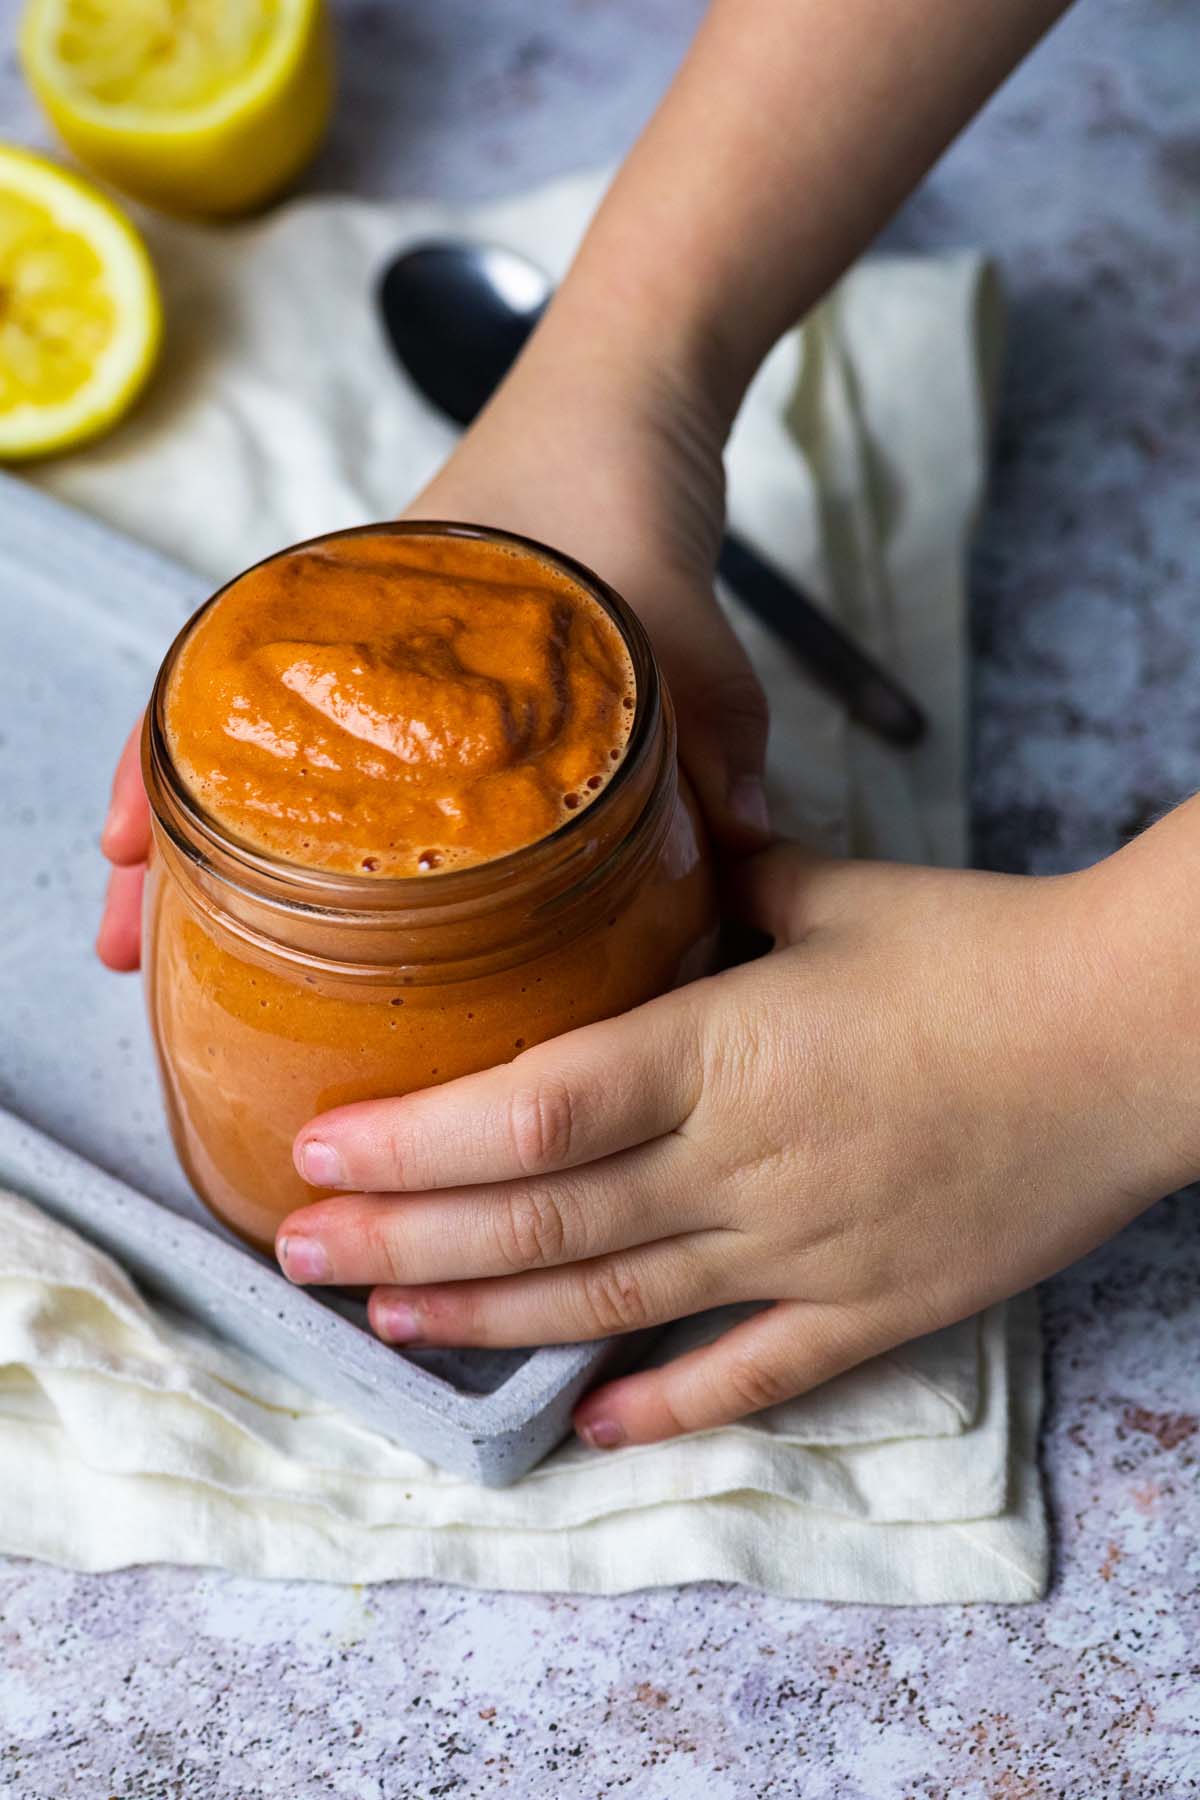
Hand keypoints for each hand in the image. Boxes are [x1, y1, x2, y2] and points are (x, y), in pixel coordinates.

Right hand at [96, 294, 766, 968]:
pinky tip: (333, 887)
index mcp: (370, 608)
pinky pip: (351, 753)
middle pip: (229, 742)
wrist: (636, 390)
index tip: (127, 858)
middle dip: (175, 844)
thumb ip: (714, 726)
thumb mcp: (674, 615)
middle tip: (132, 939)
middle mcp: (357, 633)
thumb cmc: (618, 476)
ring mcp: (384, 655)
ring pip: (279, 756)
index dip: (162, 774)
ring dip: (227, 842)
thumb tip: (737, 844)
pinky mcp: (429, 674)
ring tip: (187, 937)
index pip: (221, 684)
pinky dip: (321, 813)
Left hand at [279, 846, 1177, 1448]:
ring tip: (387, 1324)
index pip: (534, 1105)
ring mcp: (804, 1250)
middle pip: (541, 1222)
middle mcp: (744, 1163)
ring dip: (488, 1323)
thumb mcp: (835, 893)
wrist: (1137, 1038)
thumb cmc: (988, 948)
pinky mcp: (872, 1307)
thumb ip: (728, 877)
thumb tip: (662, 843)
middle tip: (298, 1252)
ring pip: (614, 1304)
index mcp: (726, 1046)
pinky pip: (748, 1374)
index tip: (320, 1150)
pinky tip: (585, 1424)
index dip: (414, 1142)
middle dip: (402, 1243)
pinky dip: (662, 1404)